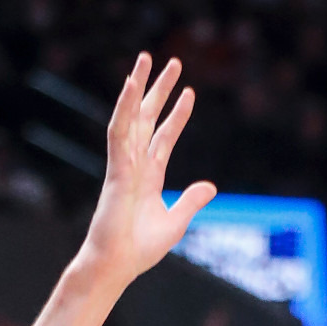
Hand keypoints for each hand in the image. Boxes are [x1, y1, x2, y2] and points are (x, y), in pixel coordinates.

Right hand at [78, 54, 215, 290]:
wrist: (116, 265)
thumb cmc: (138, 250)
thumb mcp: (175, 223)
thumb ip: (191, 201)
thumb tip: (211, 186)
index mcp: (149, 177)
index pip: (164, 138)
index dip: (177, 116)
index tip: (189, 93)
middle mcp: (135, 165)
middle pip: (148, 119)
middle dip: (160, 90)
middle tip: (174, 63)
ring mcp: (124, 165)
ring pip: (131, 117)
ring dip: (138, 87)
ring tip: (147, 59)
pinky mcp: (116, 168)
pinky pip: (119, 131)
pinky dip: (125, 107)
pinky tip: (132, 85)